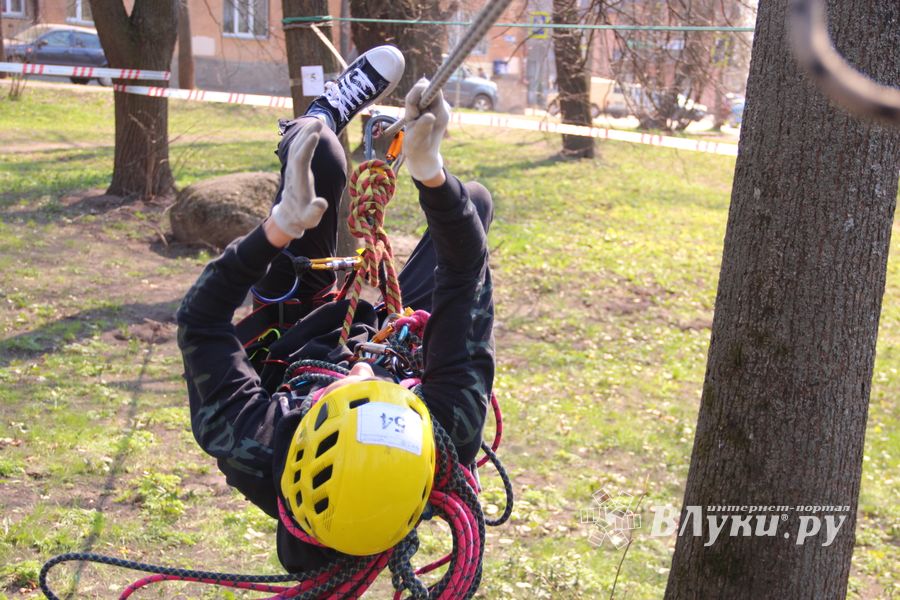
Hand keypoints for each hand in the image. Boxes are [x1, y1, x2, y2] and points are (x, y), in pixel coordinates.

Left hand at [270, 119, 328, 238]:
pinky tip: (311, 132)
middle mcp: (294, 172)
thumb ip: (315, 211)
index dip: (307, 147)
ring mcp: (293, 169)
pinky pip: (298, 150)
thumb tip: (321, 203)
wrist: (289, 217)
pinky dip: (304, 139)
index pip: (301, 160)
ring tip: (317, 122)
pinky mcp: (295, 169)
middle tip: (319, 122)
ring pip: (296, 147)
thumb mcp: (310, 218)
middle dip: (307, 135)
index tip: (314, 135)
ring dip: (305, 134)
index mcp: (299, 182)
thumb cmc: (303, 218)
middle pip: (298, 149)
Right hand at [403, 79, 449, 181]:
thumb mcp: (419, 139)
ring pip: (418, 93)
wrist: (422, 156)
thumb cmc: (419, 149)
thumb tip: (430, 115)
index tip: (412, 105)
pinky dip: (411, 108)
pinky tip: (412, 120)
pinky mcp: (428, 109)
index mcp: (441, 112)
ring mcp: (434, 107)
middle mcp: (440, 107)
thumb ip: (423, 125)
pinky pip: (416, 100)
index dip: (419, 91)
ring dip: (411, 105)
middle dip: (413, 99)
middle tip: (412, 117)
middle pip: (424, 88)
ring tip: (412, 120)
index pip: (432, 89)